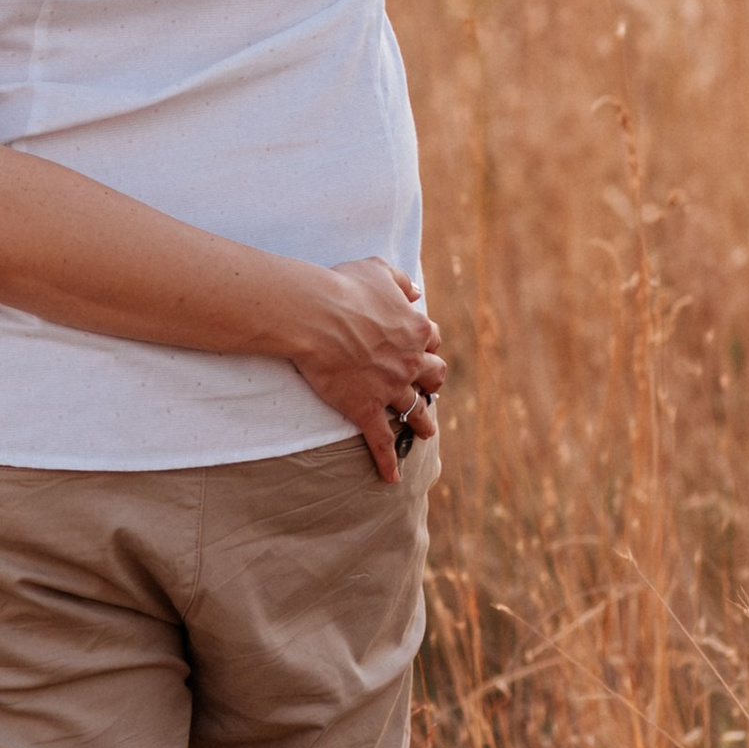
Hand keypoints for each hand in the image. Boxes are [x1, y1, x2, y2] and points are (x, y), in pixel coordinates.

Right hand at [287, 258, 446, 482]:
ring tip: (425, 432)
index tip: (417, 345)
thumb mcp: (378, 269)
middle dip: (431, 382)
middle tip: (425, 388)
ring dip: (423, 422)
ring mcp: (390, 389)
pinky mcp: (366, 410)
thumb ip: (401, 280)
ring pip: (416, 411)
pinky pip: (382, 442)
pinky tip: (392, 478)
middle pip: (434, 377)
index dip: (425, 342)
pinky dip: (388, 463)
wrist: (314, 316)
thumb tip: (417, 292)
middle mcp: (410, 362)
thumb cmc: (342, 287)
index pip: (432, 338)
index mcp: (415, 329)